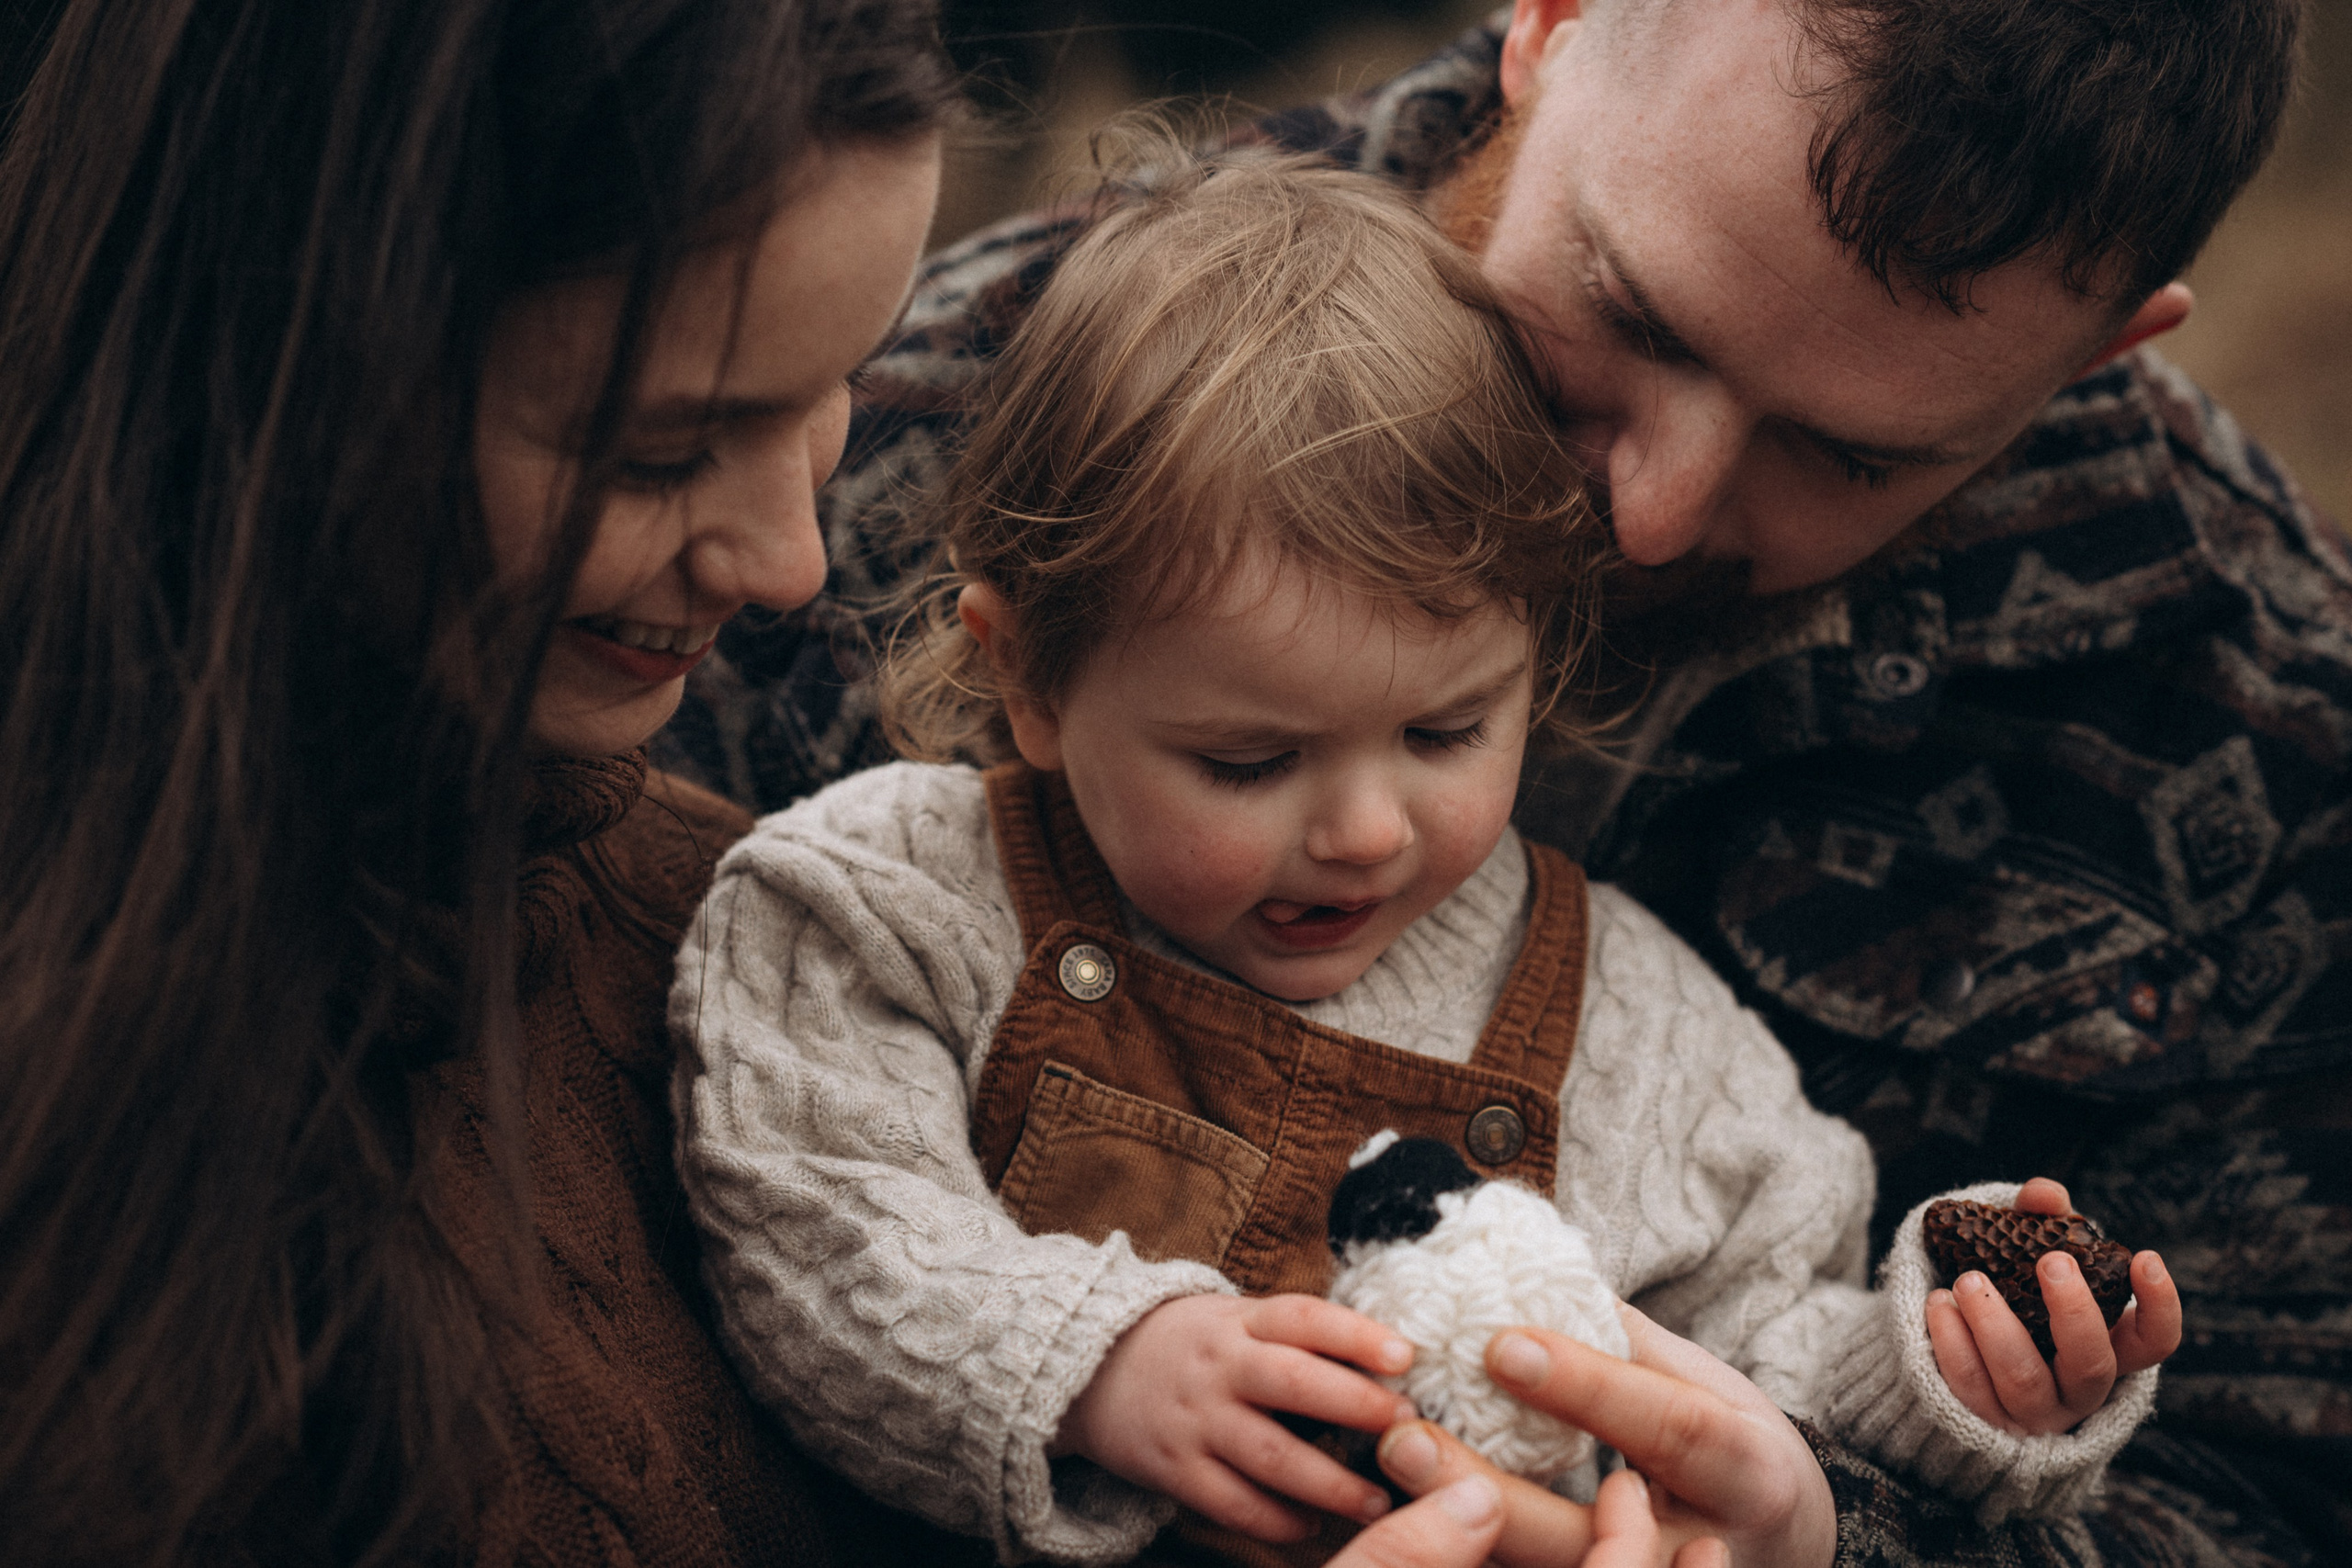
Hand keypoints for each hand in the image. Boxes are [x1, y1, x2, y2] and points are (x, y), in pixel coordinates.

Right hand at [1053, 1293, 1416, 1541]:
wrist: (1090, 1371)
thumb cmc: (1192, 1346)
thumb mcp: (1236, 1320)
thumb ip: (1298, 1339)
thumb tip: (1388, 1365)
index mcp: (1241, 1322)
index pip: (1304, 1318)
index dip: (1356, 1334)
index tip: (1405, 1355)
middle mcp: (1221, 1367)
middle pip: (1295, 1383)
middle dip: (1356, 1405)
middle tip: (1406, 1427)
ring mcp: (1196, 1420)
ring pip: (1272, 1455)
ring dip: (1331, 1483)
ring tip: (1377, 1503)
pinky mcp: (1176, 1468)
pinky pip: (1234, 1503)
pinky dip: (1277, 1520)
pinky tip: (1310, 1526)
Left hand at [1372, 1306, 1828, 1567]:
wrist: (1781, 1545)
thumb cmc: (1732, 1445)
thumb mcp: (1705, 1382)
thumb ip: (1621, 1338)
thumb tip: (1523, 1267)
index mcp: (1747, 1474)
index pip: (1667, 1429)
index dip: (1586, 1387)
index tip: (1498, 1343)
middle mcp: (1699, 1553)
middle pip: (1586, 1537)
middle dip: (1486, 1492)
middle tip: (1402, 1437)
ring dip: (1458, 1533)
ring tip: (1389, 1474)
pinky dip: (1464, 1553)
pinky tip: (1404, 1514)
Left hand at [1924, 1177, 2182, 1435]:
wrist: (1957, 1351)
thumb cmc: (2013, 1293)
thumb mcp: (2031, 1254)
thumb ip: (2042, 1219)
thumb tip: (2045, 1195)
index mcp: (2107, 1348)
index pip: (2155, 1340)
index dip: (2160, 1305)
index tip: (2145, 1256)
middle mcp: (2079, 1388)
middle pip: (2092, 1363)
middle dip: (2073, 1311)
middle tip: (2051, 1261)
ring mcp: (2034, 1411)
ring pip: (2023, 1378)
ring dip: (1994, 1324)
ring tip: (1967, 1280)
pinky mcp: (1985, 1421)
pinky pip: (1970, 1387)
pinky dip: (1952, 1342)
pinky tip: (1938, 1305)